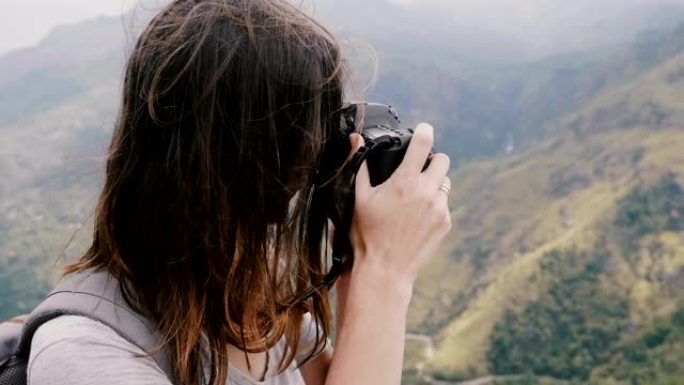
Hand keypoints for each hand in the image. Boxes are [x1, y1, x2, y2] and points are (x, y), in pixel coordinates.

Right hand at [348, 123, 451, 286]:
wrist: (385, 269)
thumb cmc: (367, 234)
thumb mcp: (359, 198)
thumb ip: (360, 165)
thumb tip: (356, 141)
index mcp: (404, 182)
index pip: (423, 143)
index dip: (424, 131)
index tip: (423, 129)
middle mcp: (426, 192)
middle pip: (443, 160)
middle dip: (432, 160)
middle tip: (419, 168)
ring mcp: (439, 208)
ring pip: (445, 183)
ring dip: (434, 183)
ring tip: (416, 197)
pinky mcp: (445, 223)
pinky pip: (444, 204)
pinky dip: (434, 205)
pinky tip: (417, 217)